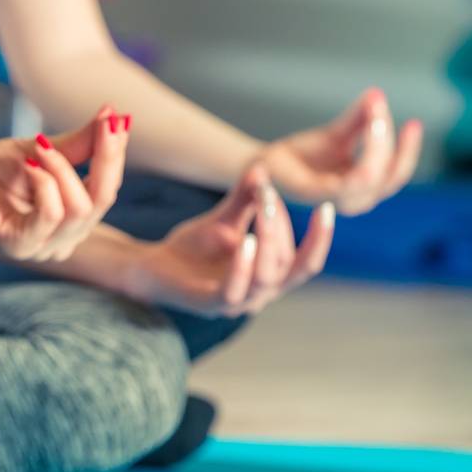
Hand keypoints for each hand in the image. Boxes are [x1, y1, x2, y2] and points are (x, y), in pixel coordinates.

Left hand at [0, 106, 130, 261]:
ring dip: (62, 168)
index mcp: (73, 220)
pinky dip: (46, 184)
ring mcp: (42, 247)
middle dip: (103, 158)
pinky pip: (51, 215)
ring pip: (79, 207)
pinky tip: (30, 165)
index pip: (108, 190)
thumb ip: (79, 142)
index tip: (118, 120)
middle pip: (102, 200)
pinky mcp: (19, 246)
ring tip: (37, 147)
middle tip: (99, 124)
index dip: (115, 155)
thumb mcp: (43, 150)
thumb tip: (116, 117)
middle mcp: (63, 239)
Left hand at [134, 165, 333, 317]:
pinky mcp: (210, 305)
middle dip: (282, 227)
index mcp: (271, 276)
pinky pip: (233, 290)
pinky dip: (242, 266)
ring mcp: (237, 303)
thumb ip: (245, 199)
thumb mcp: (224, 219)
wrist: (152, 267)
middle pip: (288, 265)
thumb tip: (262, 167)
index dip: (318, 237)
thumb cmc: (193, 247)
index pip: (304, 260)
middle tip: (268, 195)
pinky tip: (245, 242)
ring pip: (266, 278)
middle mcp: (260, 294)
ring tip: (264, 211)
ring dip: (269, 243)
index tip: (320, 206)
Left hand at [261, 88, 421, 214]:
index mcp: (364, 189)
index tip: (413, 123)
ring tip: (371, 108)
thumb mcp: (338, 134)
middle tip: (380, 106)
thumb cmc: (304, 154)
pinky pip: (347, 180)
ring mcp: (335, 199)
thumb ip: (360, 120)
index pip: (397, 173)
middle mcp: (355, 200)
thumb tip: (377, 94)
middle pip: (389, 176)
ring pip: (371, 175)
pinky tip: (362, 125)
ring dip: (377, 141)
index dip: (409, 150)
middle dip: (390, 139)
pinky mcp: (315, 194)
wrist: (266, 162)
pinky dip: (359, 152)